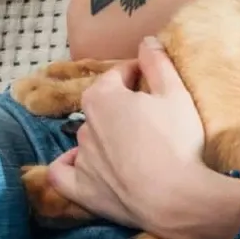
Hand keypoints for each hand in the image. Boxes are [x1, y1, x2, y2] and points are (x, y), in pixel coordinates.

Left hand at [46, 37, 209, 232]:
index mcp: (102, 96)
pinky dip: (68, 166)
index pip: (119, 74)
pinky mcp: (81, 189)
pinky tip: (78, 164)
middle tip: (149, 115)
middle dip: (121, 105)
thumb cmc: (176, 141)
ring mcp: (81, 158)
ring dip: (105, 135)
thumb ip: (158, 62)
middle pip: (102, 105)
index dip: (138, 74)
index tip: (154, 80)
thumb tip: (147, 40)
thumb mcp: (175, 93)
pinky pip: (63, 173)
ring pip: (88, 137)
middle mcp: (84, 124)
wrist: (175, 198)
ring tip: (132, 145)